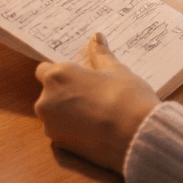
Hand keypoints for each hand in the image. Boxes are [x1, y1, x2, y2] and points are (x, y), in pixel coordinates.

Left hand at [34, 33, 160, 172]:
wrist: (137, 137)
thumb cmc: (127, 99)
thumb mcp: (117, 71)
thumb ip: (101, 55)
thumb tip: (97, 38)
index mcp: (58, 76)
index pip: (45, 70)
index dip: (62, 74)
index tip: (79, 77)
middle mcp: (47, 99)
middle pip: (48, 93)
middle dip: (64, 93)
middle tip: (91, 95)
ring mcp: (51, 124)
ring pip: (53, 114)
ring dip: (67, 113)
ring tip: (96, 114)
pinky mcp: (59, 144)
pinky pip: (61, 131)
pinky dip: (72, 130)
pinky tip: (94, 130)